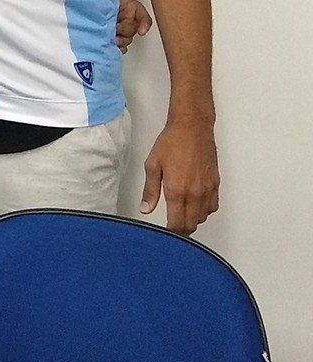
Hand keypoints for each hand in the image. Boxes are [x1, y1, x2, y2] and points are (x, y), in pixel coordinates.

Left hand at [113, 0, 151, 51]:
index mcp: (130, 8)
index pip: (143, 17)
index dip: (145, 24)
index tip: (142, 31)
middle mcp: (125, 19)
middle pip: (133, 30)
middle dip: (126, 32)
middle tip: (116, 30)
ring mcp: (117, 29)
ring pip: (125, 40)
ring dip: (121, 41)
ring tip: (112, 39)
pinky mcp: (107, 36)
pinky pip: (116, 47)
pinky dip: (114, 48)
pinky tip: (109, 46)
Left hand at [140, 118, 219, 233]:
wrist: (192, 129)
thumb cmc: (171, 144)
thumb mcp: (152, 165)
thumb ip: (150, 191)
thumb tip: (145, 209)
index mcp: (177, 191)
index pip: (177, 224)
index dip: (171, 233)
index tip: (165, 233)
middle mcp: (195, 194)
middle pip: (191, 225)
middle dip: (181, 229)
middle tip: (172, 226)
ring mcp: (207, 190)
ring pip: (203, 217)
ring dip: (192, 219)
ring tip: (181, 213)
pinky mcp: (215, 184)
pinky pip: (212, 206)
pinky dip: (204, 210)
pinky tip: (194, 203)